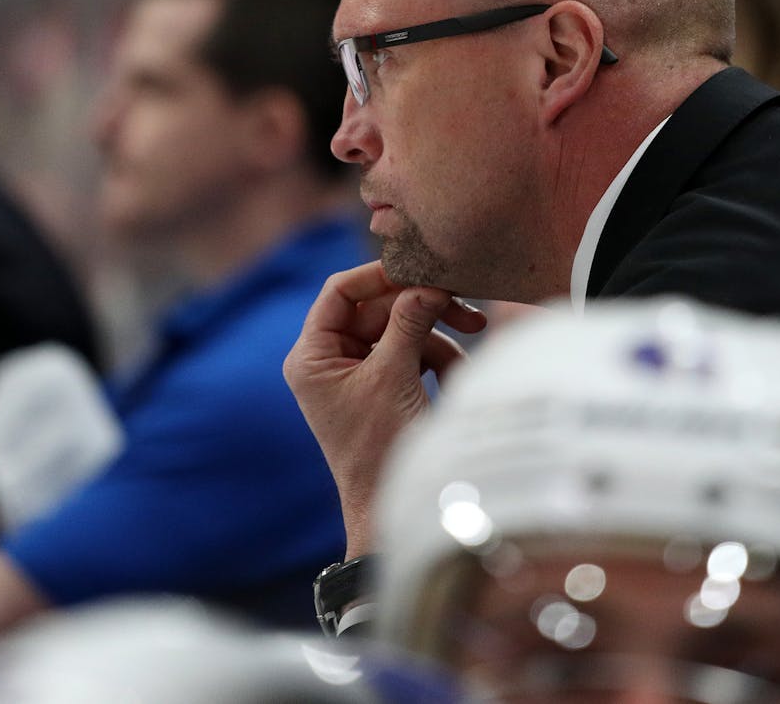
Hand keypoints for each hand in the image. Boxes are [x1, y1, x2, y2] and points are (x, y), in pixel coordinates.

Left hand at [284, 261, 485, 557]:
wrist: (391, 508)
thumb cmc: (380, 448)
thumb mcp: (393, 377)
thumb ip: (408, 322)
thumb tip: (428, 282)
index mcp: (312, 356)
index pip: (339, 292)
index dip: (379, 276)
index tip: (421, 270)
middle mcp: (328, 360)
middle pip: (377, 309)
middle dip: (422, 312)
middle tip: (468, 310)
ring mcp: (355, 374)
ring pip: (400, 331)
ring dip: (436, 343)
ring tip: (464, 364)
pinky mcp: (382, 387)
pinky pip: (411, 355)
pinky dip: (437, 363)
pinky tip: (457, 381)